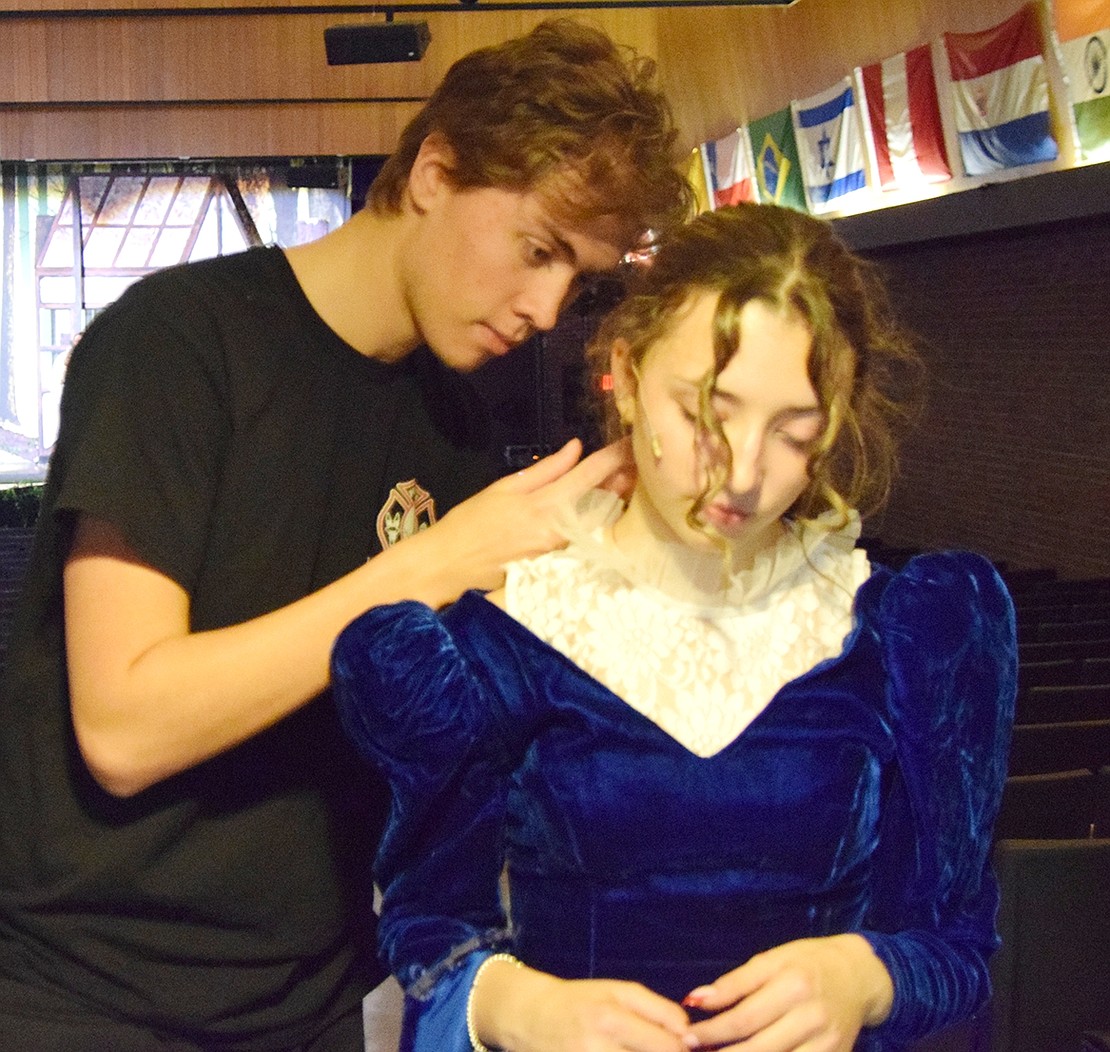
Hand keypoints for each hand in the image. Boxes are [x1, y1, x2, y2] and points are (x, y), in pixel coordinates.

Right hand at [407, 437, 633, 603]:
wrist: (450, 566)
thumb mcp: (504, 489)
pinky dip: (597, 521)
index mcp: (544, 505)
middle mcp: (560, 531)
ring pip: (598, 521)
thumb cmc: (471, 524)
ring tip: (628, 480)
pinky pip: (586, 539)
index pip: (589, 476)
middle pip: (604, 501)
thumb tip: (576, 448)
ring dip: (614, 500)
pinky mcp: (559, 568)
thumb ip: (545, 470)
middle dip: (623, 480)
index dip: (614, 457)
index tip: (630, 442)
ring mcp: (561, 553)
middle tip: (639, 461)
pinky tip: (606, 510)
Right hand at [473, 958, 690, 1051]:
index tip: (689, 1047)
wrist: (532, 1018)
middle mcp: (597, 1046)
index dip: (685, 1048)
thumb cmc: (581, 1001)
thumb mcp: (618, 991)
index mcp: (610, 1018)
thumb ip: (657, 1009)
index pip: (667, 1044)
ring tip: (645, 1051)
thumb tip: (688, 1032)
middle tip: (673, 1051)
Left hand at [684, 935, 893, 1051]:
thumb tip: (695, 999)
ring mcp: (827, 1044)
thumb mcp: (771, 960)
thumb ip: (734, 983)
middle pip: (758, 1049)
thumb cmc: (807, 963)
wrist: (860, 977)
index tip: (686, 1038)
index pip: (743, 1018)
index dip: (712, 1032)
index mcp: (792, 985)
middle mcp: (812, 1017)